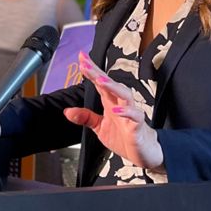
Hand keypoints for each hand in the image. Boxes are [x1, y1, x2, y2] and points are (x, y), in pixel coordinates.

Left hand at [63, 52, 163, 170]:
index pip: (100, 82)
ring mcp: (130, 114)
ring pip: (125, 95)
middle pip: (111, 84)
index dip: (91, 70)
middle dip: (98, 73)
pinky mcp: (138, 126)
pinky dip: (126, 112)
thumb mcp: (100, 127)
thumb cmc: (124, 136)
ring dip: (113, 87)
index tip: (81, 57)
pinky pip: (135, 116)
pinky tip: (116, 111)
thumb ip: (85, 118)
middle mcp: (120, 104)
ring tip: (101, 81)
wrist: (143, 152)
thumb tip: (68, 112)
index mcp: (110, 102)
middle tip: (86, 64)